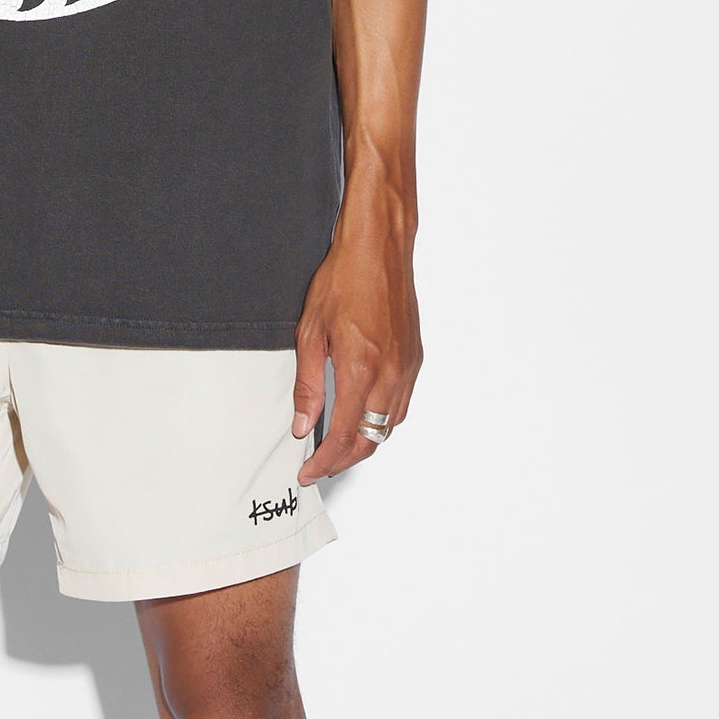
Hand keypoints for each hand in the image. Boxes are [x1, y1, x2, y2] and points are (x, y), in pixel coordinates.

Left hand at [292, 212, 421, 484]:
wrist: (378, 247)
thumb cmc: (344, 278)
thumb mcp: (311, 331)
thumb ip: (307, 383)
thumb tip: (302, 423)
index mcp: (361, 368)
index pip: (343, 436)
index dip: (324, 461)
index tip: (309, 471)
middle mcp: (390, 374)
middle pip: (370, 439)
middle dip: (344, 460)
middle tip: (320, 464)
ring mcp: (407, 367)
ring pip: (389, 425)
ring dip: (365, 442)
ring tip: (339, 446)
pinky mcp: (415, 358)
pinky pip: (401, 404)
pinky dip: (382, 420)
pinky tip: (364, 414)